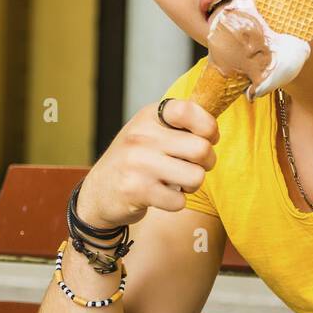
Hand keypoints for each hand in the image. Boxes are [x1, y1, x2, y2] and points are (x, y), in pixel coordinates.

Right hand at [76, 98, 219, 229]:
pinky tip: (162, 195)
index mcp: (148, 116)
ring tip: (177, 182)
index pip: (188, 110)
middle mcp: (141, 136)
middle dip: (207, 162)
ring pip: (196, 176)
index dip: (209, 127)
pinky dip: (176, 202)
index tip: (207, 137)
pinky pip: (179, 201)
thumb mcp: (149, 131)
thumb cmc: (133, 160)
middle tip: (194, 166)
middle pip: (201, 149)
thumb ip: (178, 125)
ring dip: (192, 184)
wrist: (98, 192)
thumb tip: (214, 129)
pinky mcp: (137, 191)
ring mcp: (138, 164)